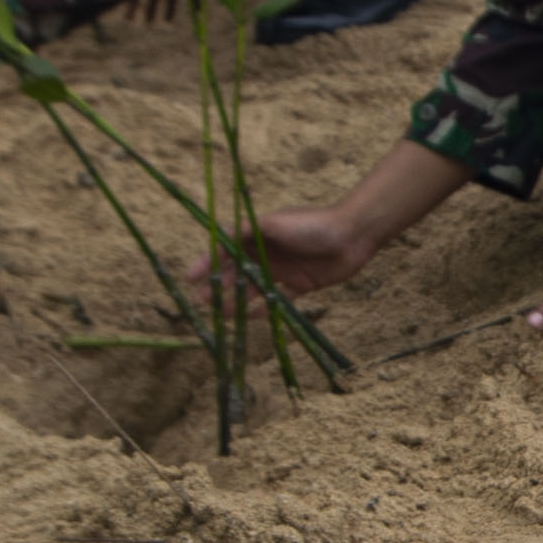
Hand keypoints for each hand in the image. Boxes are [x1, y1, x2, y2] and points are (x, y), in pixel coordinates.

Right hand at [196, 201, 388, 297]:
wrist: (352, 235)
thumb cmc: (311, 224)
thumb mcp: (273, 223)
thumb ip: (247, 230)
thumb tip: (218, 235)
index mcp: (258, 235)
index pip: (226, 250)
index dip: (208, 263)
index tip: (190, 277)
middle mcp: (268, 252)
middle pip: (238, 271)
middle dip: (219, 285)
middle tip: (202, 302)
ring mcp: (284, 269)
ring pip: (255, 288)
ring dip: (238, 300)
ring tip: (222, 314)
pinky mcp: (302, 285)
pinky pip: (279, 300)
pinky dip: (265, 309)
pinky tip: (250, 318)